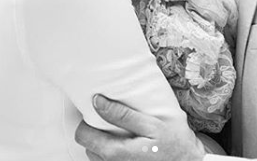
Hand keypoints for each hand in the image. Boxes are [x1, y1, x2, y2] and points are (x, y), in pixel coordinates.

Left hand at [75, 95, 205, 160]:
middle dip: (94, 130)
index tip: (96, 107)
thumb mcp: (151, 125)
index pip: (83, 135)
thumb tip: (98, 101)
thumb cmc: (173, 144)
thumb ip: (123, 115)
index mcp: (116, 153)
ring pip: (96, 155)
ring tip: (119, 130)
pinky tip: (125, 143)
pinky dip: (110, 152)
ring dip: (102, 142)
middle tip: (108, 117)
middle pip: (87, 145)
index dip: (86, 119)